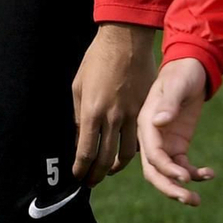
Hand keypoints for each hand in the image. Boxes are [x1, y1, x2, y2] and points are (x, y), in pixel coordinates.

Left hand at [71, 23, 155, 184]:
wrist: (126, 40)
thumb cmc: (97, 60)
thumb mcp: (78, 86)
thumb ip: (79, 115)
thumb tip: (79, 138)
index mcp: (92, 111)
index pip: (85, 151)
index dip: (80, 168)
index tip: (77, 175)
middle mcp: (112, 117)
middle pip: (105, 158)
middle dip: (96, 174)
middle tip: (90, 182)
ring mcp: (132, 114)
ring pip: (126, 153)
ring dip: (115, 167)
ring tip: (108, 171)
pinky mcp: (145, 109)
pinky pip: (139, 137)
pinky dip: (131, 150)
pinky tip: (125, 153)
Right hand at [137, 57, 214, 206]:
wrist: (191, 68)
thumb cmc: (182, 73)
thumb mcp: (177, 84)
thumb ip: (168, 103)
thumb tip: (159, 122)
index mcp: (146, 124)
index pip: (152, 154)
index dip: (166, 169)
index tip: (185, 177)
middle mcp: (151, 137)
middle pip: (154, 172)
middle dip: (169, 188)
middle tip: (189, 200)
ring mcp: (164, 143)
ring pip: (167, 174)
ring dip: (180, 188)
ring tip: (197, 201)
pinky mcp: (178, 145)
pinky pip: (183, 166)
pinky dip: (194, 174)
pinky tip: (210, 174)